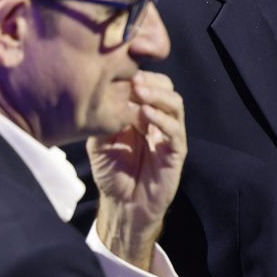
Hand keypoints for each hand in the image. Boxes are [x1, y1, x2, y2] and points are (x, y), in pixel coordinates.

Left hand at [89, 71, 187, 270]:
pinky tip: (146, 114)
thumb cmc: (112, 173)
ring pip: (175, 105)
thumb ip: (105, 119)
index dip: (141, 76)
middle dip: (152, 82)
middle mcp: (159, 122)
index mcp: (142, 115)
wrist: (124, 205)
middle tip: (134, 79)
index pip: (150, 86)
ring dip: (158, 96)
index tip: (123, 71)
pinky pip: (176, 131)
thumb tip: (107, 94)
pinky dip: (162, 119)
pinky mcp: (176, 152)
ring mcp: (169, 136)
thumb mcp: (100, 142)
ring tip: (139, 92)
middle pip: (167, 90)